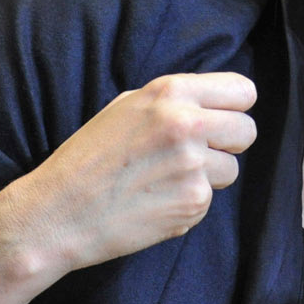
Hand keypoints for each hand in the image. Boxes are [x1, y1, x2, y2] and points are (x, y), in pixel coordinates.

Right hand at [9, 71, 258, 275]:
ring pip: (230, 170)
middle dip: (228, 143)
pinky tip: (154, 202)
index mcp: (171, 93)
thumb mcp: (127, 107)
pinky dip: (187, 203)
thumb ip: (175, 101)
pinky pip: (208, 200)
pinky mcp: (194, 203)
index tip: (221, 119)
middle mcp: (187, 124)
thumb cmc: (88, 157)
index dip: (233, 108)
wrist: (57, 212)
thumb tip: (216, 104)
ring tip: (163, 180)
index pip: (242, 91)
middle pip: (247, 131)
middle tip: (197, 153)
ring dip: (207, 177)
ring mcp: (193, 166)